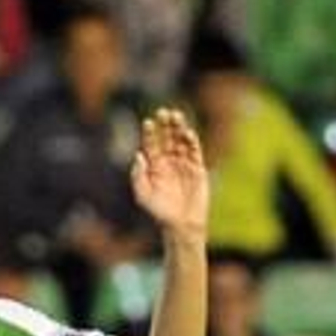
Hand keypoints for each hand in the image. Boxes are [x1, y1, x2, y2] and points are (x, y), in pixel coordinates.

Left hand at [131, 107, 207, 241]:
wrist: (180, 224)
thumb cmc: (159, 212)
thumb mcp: (143, 195)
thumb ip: (138, 176)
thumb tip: (138, 155)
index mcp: (154, 167)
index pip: (151, 146)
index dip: (150, 133)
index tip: (148, 121)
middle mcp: (168, 163)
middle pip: (167, 139)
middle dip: (166, 125)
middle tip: (164, 111)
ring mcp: (183, 164)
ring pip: (181, 142)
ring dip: (179, 129)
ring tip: (177, 116)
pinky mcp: (197, 169)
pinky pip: (195, 152)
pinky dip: (192, 142)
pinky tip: (188, 133)